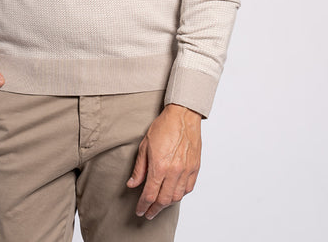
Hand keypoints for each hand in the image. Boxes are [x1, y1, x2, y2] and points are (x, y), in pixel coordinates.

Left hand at [126, 103, 201, 219]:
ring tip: (160, 204)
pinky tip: (174, 194)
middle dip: (154, 209)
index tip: (140, 211)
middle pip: (164, 200)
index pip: (150, 194)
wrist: (183, 115)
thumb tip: (132, 184)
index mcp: (159, 166)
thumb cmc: (163, 126)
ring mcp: (186, 170)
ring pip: (177, 197)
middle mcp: (174, 171)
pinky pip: (188, 188)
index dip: (143, 205)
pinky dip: (180, 194)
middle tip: (149, 213)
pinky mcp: (195, 167)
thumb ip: (139, 168)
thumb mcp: (145, 146)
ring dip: (167, 204)